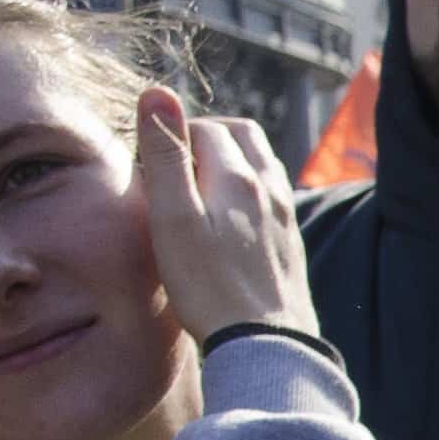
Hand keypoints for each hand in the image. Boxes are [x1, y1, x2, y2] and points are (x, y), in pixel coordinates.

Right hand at [136, 89, 309, 342]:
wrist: (266, 346)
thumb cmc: (209, 285)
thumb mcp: (173, 217)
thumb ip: (165, 155)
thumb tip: (158, 93)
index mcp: (240, 176)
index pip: (206, 128)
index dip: (172, 135)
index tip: (147, 160)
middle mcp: (272, 189)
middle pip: (243, 136)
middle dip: (207, 135)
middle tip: (174, 160)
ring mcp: (286, 217)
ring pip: (262, 165)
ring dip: (231, 160)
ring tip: (198, 184)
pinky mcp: (291, 245)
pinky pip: (272, 198)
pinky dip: (248, 190)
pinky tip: (229, 217)